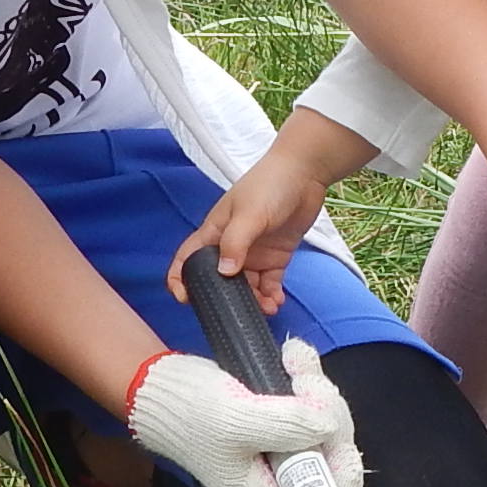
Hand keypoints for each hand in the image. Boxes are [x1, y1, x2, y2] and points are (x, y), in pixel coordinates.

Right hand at [125, 341, 361, 486]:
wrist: (158, 387)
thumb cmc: (188, 413)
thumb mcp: (236, 420)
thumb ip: (286, 426)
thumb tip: (330, 426)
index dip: (341, 470)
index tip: (333, 430)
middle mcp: (277, 479)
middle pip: (331, 455)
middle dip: (327, 413)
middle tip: (305, 380)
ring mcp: (280, 450)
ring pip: (325, 425)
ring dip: (318, 388)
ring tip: (294, 359)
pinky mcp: (279, 424)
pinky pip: (311, 405)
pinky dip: (308, 377)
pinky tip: (294, 356)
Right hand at [171, 149, 330, 316]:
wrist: (305, 174)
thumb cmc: (270, 185)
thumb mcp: (248, 213)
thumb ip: (235, 243)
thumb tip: (224, 273)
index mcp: (214, 232)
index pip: (188, 258)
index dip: (180, 278)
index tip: (184, 298)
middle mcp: (231, 245)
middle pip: (219, 280)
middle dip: (226, 298)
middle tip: (238, 311)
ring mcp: (254, 252)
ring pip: (247, 286)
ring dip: (254, 300)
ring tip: (267, 307)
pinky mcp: (275, 256)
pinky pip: (269, 282)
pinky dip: (271, 294)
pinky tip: (277, 301)